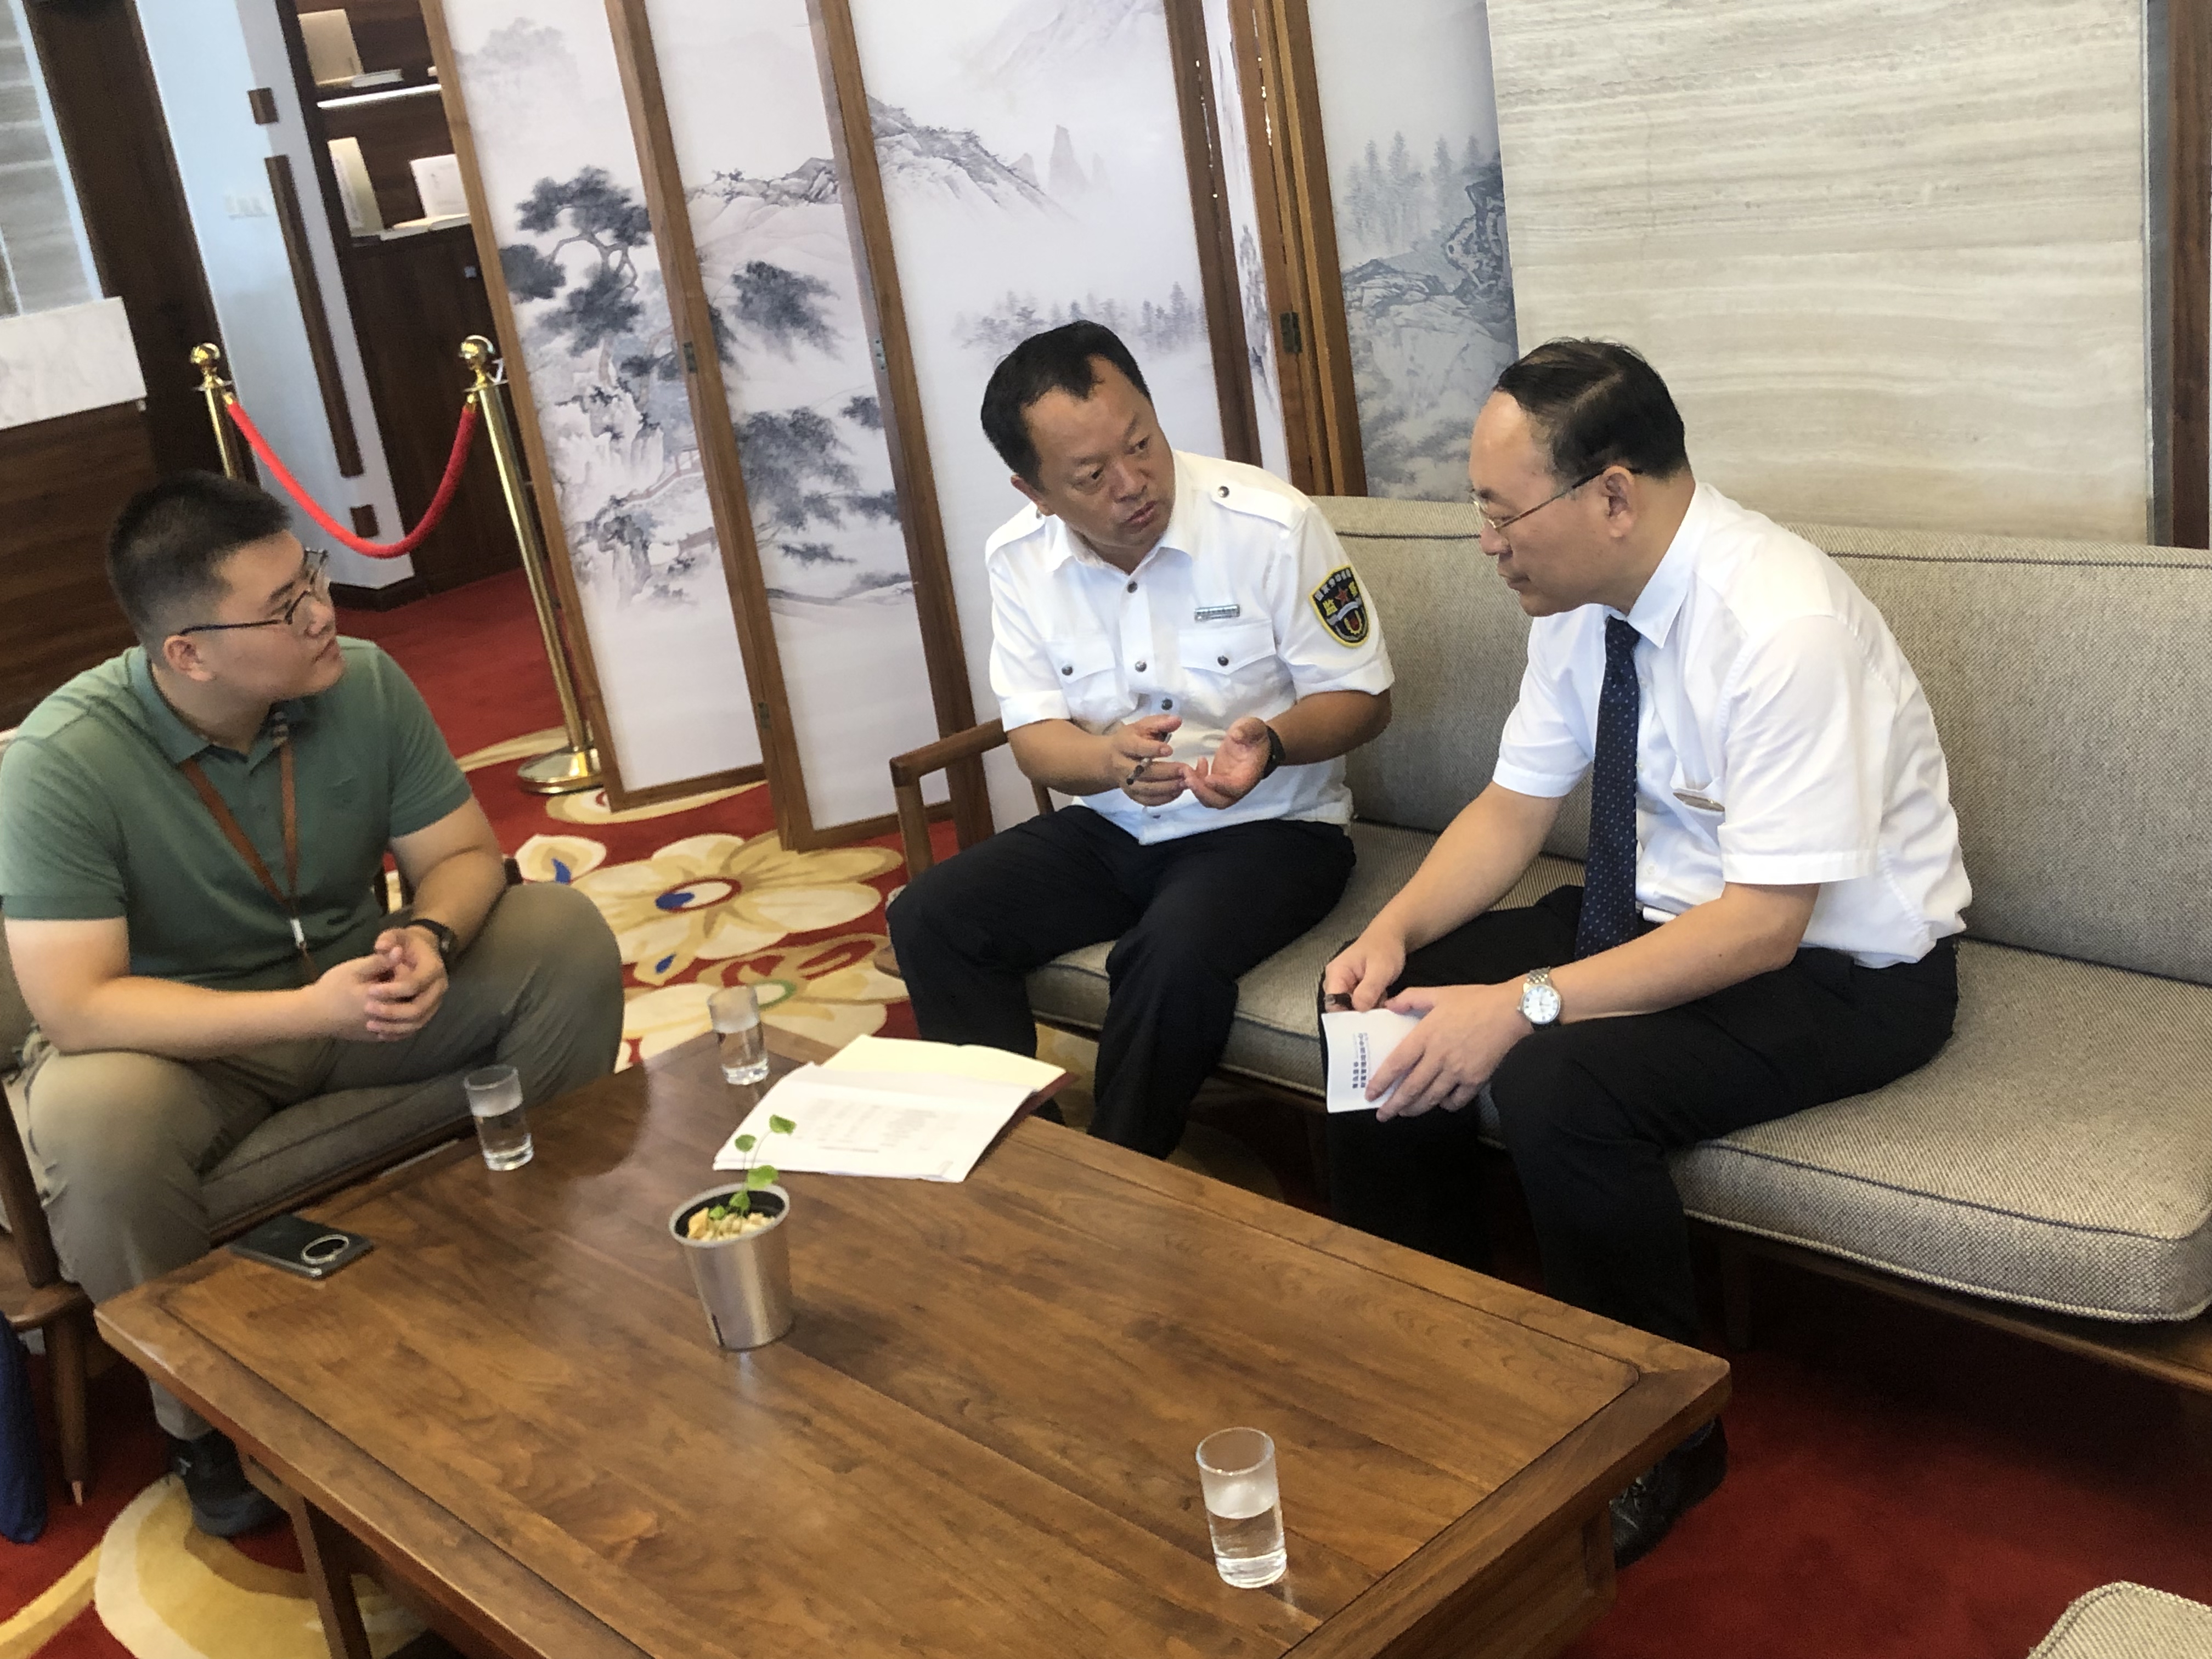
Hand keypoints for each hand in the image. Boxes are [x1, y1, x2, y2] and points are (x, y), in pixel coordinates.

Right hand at [300, 953, 401, 1041]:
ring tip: (395, 993)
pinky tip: (396, 1008)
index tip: (397, 965)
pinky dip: (401, 1020)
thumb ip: (379, 961)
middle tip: (396, 978)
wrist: (312, 1014)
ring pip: (407, 1020)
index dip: (407, 972)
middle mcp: (387, 1019)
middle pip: (411, 1003)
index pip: (410, 985)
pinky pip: (397, 1031)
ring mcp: (382, 1031)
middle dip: (409, 990)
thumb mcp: (354, 970)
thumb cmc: (332, 988)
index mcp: (383, 999)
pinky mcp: (376, 1038)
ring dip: (407, 1006)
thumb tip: (400, 950)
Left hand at [362, 925, 450, 1039]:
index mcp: (433, 969)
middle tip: (368, 1009)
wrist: (421, 953)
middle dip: (392, 1011)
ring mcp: (435, 1003)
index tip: (369, 990)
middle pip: (418, 1008)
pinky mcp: (428, 1013)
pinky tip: (379, 1033)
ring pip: (417, 1023)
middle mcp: (438, 989)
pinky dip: (397, 1033)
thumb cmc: (407, 944)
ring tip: (370, 1024)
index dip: (392, 990)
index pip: (414, 985)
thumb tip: (381, 947)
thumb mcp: (398, 935)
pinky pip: (414, 1028)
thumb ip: (389, 939)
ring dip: (393, 1026)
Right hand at [1106, 714, 1188, 806]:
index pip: (1136, 748)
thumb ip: (1160, 723)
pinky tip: (1178, 791)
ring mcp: (1126, 783)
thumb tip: (1177, 721)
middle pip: (1143, 772)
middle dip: (1166, 772)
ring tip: (1186, 782)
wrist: (1112, 759)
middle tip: (1185, 770)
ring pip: (1146, 789)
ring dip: (1168, 787)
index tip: (1170, 750)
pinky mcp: (1132, 795)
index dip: (1152, 749)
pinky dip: (1164, 798)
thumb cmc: (1133, 739)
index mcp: (1123, 744)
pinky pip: (1148, 801)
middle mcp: (1122, 766)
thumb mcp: (1143, 726)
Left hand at [1184, 716, 1272, 809]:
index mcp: (1249, 775)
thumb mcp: (1254, 727)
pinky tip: (1192, 767)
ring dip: (1195, 789)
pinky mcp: (1216, 781)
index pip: (1236, 788)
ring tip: (1186, 771)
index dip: (1222, 786)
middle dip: (1202, 793)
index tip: (1208, 777)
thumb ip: (1247, 730)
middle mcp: (1238, 785)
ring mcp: (1225, 785)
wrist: (1253, 739)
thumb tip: (1237, 734)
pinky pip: (1203, 789)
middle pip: (1220, 801)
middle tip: (1189, 778)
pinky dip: (1194, 782)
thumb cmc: (1255, 734)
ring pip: (1209, 798)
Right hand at [1323, 928, 1405, 1011]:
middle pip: (1341, 1007)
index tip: (1363, 1021)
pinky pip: (1360, 1003)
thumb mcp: (1380, 969)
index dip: (1346, 1014)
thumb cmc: (1385, 947)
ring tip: (1382, 997)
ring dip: (1368, 1008)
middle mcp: (1337, 980)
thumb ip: (1368, 989)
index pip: (1332, 1003)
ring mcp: (1346, 985)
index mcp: (1336, 973)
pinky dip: (1372, 1004)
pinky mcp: (1355, 988)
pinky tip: (1381, 996)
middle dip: (1360, 1012)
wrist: (1392, 937)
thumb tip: (1359, 1008)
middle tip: (1378, 1007)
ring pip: (1353, 1007)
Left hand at [1366, 981, 1530, 1119]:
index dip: (1381, 1082)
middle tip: (1382, 1115)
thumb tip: (1389, 1005)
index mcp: (1427, 1035)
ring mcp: (1458, 1071)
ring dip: (1415, 1108)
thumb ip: (1411, 998)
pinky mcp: (1476, 1079)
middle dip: (1394, 1105)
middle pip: (1411, 1088)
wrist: (1513, 1010)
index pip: (1397, 1064)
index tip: (1370, 1094)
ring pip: (1431, 1098)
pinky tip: (1440, 1103)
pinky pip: (1456, 1100)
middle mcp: (1439, 1057)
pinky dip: (1446, 1105)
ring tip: (1405, 1112)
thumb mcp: (1440, 992)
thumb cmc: (1477, 1000)